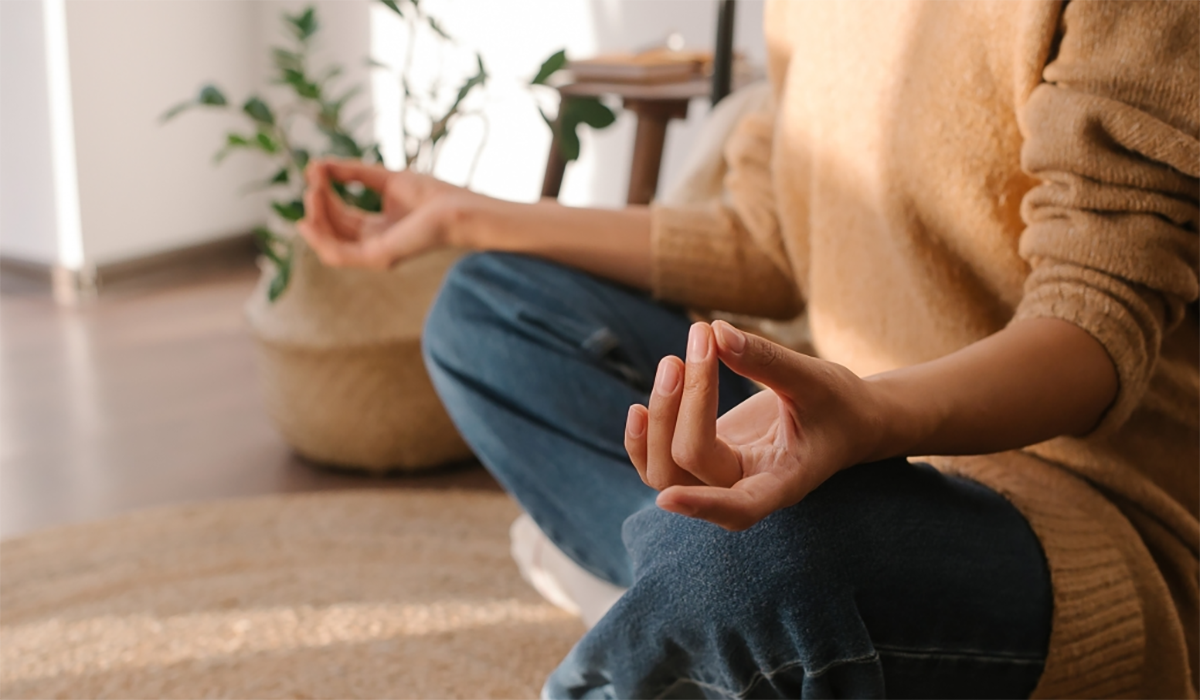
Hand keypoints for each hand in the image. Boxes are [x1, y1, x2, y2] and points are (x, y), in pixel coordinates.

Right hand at [297, 158, 471, 268]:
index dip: (325, 194)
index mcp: (377, 230)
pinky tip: (309, 220)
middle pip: (334, 228)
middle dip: (319, 204)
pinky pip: (339, 255)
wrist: (458, 209)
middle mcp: (374, 245)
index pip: (341, 216)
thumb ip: (353, 173)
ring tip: (312, 191)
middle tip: (314, 179)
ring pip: (331, 243)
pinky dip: (321, 239)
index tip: (315, 170)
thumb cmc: (432, 196)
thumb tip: (318, 164)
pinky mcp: (378, 257)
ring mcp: (375, 254)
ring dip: (316, 218)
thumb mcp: (385, 179)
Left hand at [625, 320, 884, 530]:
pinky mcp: (703, 460)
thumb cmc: (838, 404)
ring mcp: (719, 478)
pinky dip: (643, 436)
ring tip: (672, 362)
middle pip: (688, 466)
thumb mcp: (814, 379)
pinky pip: (658, 462)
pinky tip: (640, 406)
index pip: (740, 507)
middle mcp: (745, 487)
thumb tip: (714, 332)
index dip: (703, 505)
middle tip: (699, 342)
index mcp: (783, 482)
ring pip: (663, 470)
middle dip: (680, 406)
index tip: (667, 499)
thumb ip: (765, 360)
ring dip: (658, 416)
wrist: (846, 420)